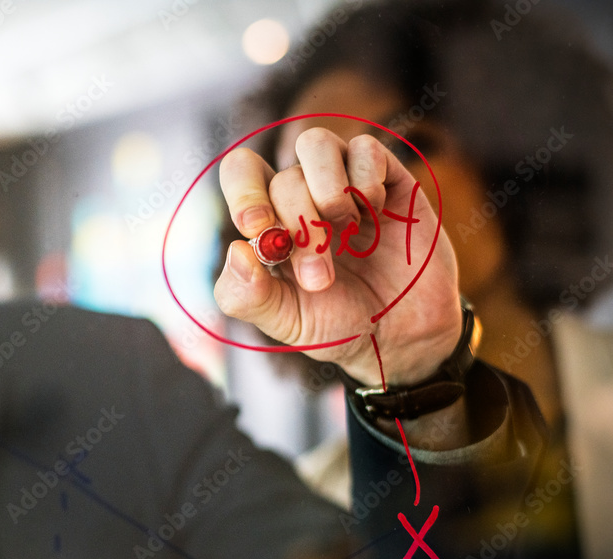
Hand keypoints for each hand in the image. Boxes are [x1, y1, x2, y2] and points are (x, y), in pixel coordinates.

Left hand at [214, 128, 460, 386]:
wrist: (402, 337)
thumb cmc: (337, 324)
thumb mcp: (284, 322)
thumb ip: (246, 296)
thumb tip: (236, 251)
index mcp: (270, 219)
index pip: (242, 171)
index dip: (244, 190)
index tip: (257, 228)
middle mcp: (303, 193)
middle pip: (284, 178)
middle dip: (301, 230)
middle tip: (318, 278)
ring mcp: (345, 182)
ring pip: (315, 142)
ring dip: (327, 193)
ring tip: (348, 233)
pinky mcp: (388, 177)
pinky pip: (365, 148)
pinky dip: (365, 181)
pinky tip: (376, 214)